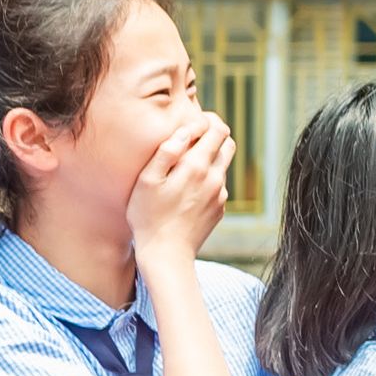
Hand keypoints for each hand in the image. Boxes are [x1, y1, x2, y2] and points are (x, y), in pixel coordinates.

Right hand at [129, 109, 236, 258]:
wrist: (166, 255)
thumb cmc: (148, 217)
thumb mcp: (147, 181)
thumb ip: (167, 151)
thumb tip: (186, 130)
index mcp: (196, 166)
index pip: (218, 129)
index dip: (208, 120)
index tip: (193, 123)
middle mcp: (215, 178)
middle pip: (228, 143)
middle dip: (214, 135)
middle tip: (193, 138)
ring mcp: (220, 195)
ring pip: (223, 165)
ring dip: (210, 158)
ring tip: (185, 165)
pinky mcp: (220, 208)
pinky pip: (218, 185)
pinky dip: (207, 179)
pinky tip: (187, 189)